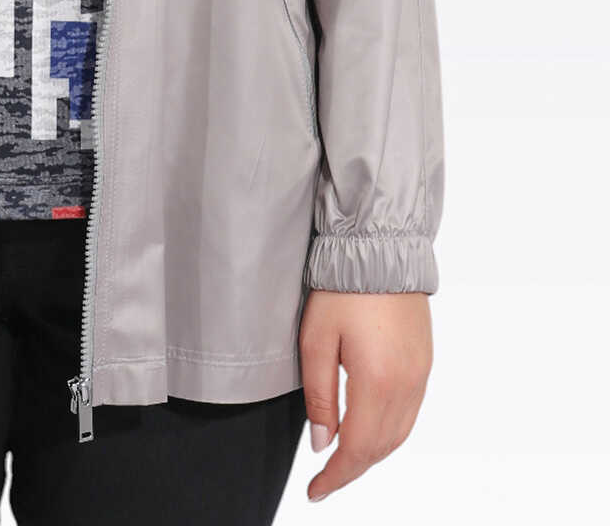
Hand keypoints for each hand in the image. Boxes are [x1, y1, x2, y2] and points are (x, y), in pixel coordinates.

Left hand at [299, 290, 433, 502]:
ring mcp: (420, 375)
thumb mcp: (316, 340)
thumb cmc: (342, 288)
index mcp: (377, 382)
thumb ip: (319, 396)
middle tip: (325, 479)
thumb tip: (322, 443)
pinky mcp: (424, 363)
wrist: (381, 249)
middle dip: (352, 469)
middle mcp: (406, 385)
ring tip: (343, 459)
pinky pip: (409, 414)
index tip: (316, 491)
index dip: (336, 476)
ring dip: (372, 453)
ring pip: (398, 435)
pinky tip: (369, 430)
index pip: (357, 449)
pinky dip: (389, 433)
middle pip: (381, 447)